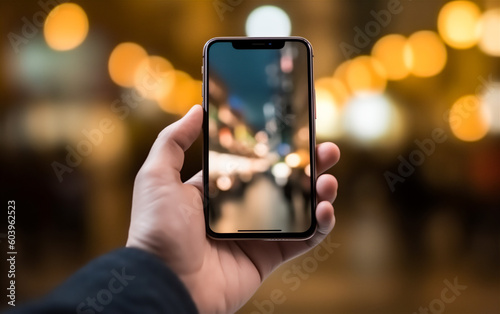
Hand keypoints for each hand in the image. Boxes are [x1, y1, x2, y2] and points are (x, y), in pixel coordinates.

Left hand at [126, 105, 339, 312]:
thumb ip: (173, 140)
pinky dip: (321, 225)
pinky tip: (325, 208)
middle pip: (284, 180)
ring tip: (328, 178)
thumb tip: (196, 109)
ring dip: (320, 190)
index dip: (277, 144)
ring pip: (300, 207)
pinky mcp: (270, 256)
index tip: (297, 124)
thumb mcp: (156, 176)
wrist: (164, 281)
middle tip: (326, 148)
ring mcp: (258, 232)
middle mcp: (242, 207)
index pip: (256, 160)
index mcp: (220, 188)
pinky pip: (304, 239)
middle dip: (308, 163)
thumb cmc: (156, 229)